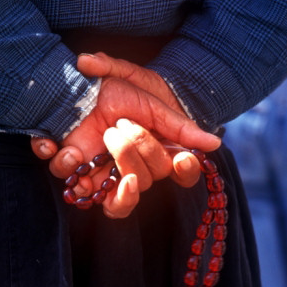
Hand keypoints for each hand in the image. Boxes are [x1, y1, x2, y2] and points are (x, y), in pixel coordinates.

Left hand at [31, 53, 218, 216]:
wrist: (81, 88)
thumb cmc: (120, 95)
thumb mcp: (153, 107)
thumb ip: (180, 128)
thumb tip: (215, 144)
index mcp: (157, 153)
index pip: (181, 175)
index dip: (184, 171)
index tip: (182, 159)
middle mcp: (136, 169)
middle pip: (147, 180)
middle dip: (136, 151)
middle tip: (120, 125)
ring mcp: (108, 176)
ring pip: (120, 198)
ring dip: (114, 164)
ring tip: (105, 136)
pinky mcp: (80, 176)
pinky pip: (82, 194)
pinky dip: (73, 172)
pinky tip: (71, 149)